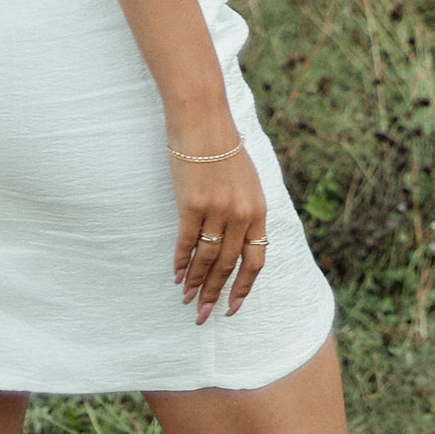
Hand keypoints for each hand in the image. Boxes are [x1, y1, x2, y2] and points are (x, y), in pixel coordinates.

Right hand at [170, 133, 267, 324]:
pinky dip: (180, 262)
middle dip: (215, 293)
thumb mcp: (247, 179)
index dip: (243, 287)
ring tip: (186, 299)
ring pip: (206, 259)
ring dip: (195, 282)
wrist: (203, 118)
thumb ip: (247, 209)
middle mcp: (240, 213)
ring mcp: (216, 209)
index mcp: (258, 208)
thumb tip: (241, 240)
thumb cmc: (223, 145)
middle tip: (203, 316)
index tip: (232, 308)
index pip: (255, 260)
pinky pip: (186, 243)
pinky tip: (176, 275)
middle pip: (228, 265)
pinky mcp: (192, 204)